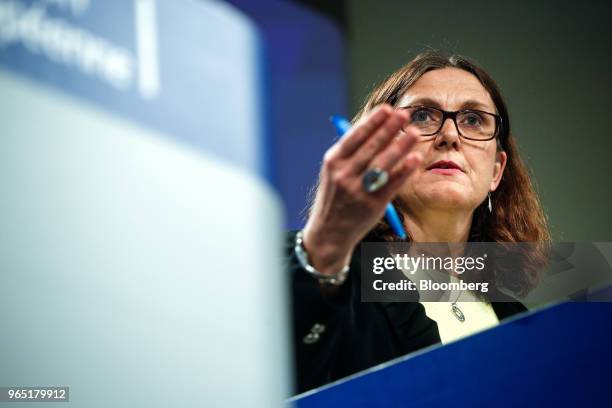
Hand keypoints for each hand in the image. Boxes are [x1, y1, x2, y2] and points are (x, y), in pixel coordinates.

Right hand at [302, 104, 421, 274]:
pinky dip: (404, 170)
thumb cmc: (336, 195)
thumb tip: (377, 127)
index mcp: (333, 162)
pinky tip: (414, 158)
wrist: (329, 232)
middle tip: (404, 114)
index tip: (387, 109)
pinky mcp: (372, 204)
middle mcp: (344, 174)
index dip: (372, 122)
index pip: (355, 136)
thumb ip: (351, 152)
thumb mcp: (334, 171)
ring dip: (400, 145)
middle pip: (371, 147)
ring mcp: (358, 190)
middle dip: (389, 128)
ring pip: (383, 163)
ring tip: (414, 132)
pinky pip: (392, 183)